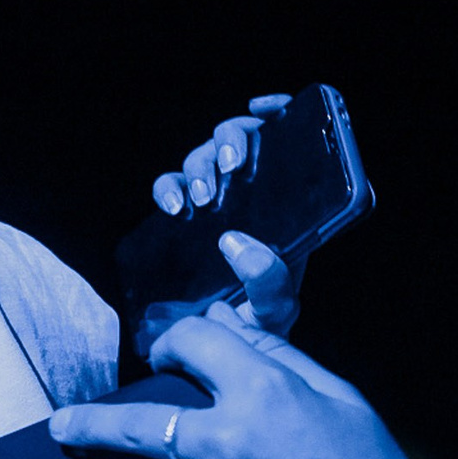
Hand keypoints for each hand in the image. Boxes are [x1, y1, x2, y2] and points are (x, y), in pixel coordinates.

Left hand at [48, 311, 457, 458]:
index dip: (170, 342)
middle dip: (85, 427)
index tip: (157, 355)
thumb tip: (224, 319)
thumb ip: (276, 359)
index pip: (192, 343)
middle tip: (59, 429)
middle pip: (130, 425)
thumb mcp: (339, 402)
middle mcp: (227, 444)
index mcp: (264, 392)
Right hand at [135, 95, 300, 356]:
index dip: (280, 111)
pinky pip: (169, 184)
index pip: (290, 139)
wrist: (216, 349)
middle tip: (229, 166)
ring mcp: (215, 201)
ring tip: (197, 200)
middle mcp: (252, 193)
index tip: (268, 109)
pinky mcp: (182, 214)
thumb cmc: (256, 327)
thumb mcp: (275, 311)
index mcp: (289, 205)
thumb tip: (237, 243)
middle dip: (232, 140)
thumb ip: (270, 284)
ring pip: (203, 156)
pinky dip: (167, 186)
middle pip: (241, 138)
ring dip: (198, 165)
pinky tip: (171, 205)